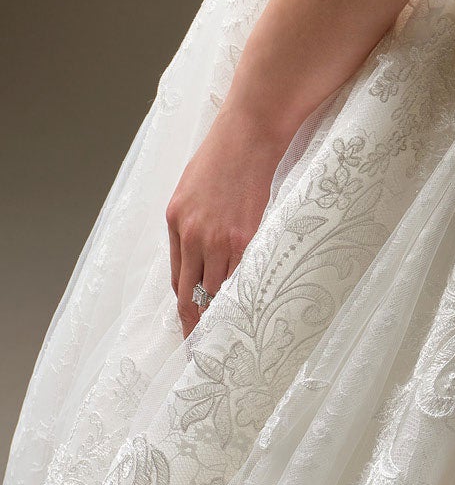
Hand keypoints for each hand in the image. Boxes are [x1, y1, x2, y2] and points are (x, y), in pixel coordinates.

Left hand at [166, 102, 290, 337]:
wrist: (248, 136)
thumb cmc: (221, 157)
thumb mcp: (189, 191)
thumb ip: (188, 226)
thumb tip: (195, 258)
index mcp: (175, 224)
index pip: (178, 280)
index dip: (184, 307)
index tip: (190, 326)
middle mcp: (192, 236)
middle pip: (192, 293)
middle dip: (195, 323)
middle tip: (201, 349)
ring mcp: (219, 238)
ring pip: (217, 289)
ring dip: (221, 312)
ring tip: (228, 336)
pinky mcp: (246, 236)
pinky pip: (241, 274)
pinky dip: (242, 293)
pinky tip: (248, 309)